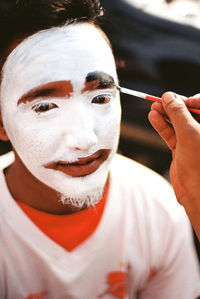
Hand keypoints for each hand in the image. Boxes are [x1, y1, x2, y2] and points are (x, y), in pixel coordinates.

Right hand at [148, 92, 199, 239]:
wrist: (197, 193)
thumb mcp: (189, 133)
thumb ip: (178, 113)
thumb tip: (169, 97)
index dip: (189, 100)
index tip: (175, 97)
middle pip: (189, 113)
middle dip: (174, 106)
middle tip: (161, 100)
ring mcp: (193, 141)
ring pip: (178, 123)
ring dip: (166, 115)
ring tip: (153, 107)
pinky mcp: (182, 149)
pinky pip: (171, 133)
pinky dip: (162, 126)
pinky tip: (154, 118)